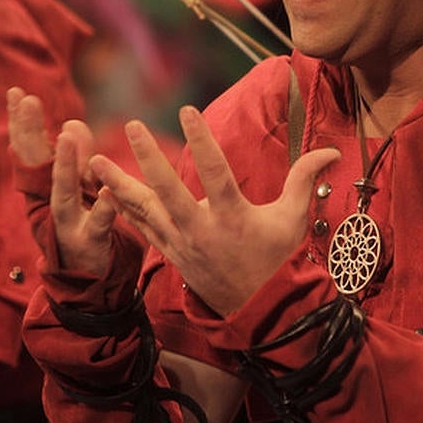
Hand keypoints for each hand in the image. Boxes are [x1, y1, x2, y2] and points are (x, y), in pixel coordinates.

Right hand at [7, 87, 139, 284]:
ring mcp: (68, 223)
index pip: (30, 150)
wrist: (88, 280)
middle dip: (32, 133)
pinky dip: (101, 208)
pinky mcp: (91, 241)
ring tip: (69, 137)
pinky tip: (107, 192)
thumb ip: (77, 157)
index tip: (16, 92)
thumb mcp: (77, 189)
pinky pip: (97, 223)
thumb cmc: (82, 226)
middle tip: (27, 101)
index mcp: (46, 188)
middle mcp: (50, 202)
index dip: (22, 123)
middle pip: (37, 165)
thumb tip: (72, 123)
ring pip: (63, 193)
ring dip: (66, 165)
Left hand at [92, 105, 339, 316]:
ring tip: (92, 160)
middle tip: (131, 125)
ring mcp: (181, 244)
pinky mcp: (171, 254)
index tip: (186, 110)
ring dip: (118, 183)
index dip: (201, 141)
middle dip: (147, 156)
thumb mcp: (292, 219)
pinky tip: (104, 192)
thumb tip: (330, 150)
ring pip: (144, 209)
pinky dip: (122, 210)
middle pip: (167, 190)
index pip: (214, 172)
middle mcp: (201, 230)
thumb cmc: (277, 260)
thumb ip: (305, 179)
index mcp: (233, 218)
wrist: (258, 312)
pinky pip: (141, 229)